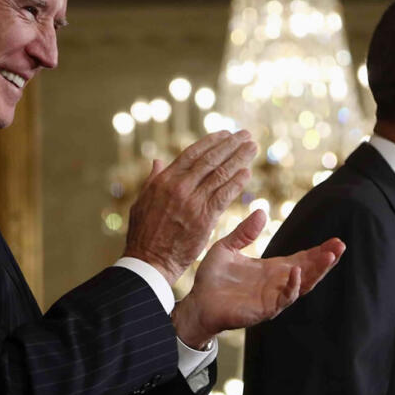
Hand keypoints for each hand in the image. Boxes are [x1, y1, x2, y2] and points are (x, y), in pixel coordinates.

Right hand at [123, 130, 256, 283]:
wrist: (148, 261)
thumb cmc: (143, 234)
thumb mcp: (142, 201)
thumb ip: (153, 179)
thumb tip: (157, 160)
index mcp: (164, 180)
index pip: (192, 153)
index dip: (211, 142)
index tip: (226, 134)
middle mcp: (179, 187)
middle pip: (210, 160)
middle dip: (230, 145)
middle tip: (245, 135)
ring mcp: (192, 202)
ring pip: (220, 174)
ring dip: (239, 159)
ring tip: (252, 148)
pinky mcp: (203, 218)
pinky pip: (224, 195)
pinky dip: (236, 182)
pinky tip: (247, 173)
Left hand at [170, 209, 345, 347]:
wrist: (197, 303)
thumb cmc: (212, 279)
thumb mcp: (227, 248)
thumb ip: (244, 232)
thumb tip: (261, 211)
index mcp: (271, 269)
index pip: (302, 258)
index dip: (318, 250)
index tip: (335, 240)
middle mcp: (276, 284)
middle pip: (309, 271)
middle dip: (325, 260)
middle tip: (340, 246)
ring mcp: (272, 298)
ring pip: (302, 285)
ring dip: (316, 272)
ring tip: (329, 256)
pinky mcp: (264, 309)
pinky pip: (283, 299)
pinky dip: (292, 286)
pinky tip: (298, 272)